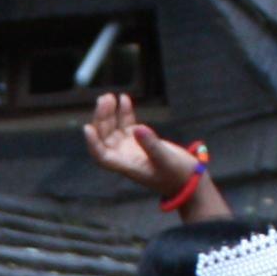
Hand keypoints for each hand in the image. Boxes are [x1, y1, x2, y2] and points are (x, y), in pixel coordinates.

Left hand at [81, 92, 210, 205]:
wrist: (189, 179)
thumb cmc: (178, 175)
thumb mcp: (167, 160)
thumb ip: (152, 145)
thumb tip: (138, 128)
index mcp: (127, 166)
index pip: (102, 157)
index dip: (92, 143)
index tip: (88, 128)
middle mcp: (124, 157)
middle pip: (104, 137)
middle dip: (102, 119)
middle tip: (105, 99)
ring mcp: (130, 147)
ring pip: (112, 128)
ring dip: (109, 113)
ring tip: (110, 96)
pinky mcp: (138, 139)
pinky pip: (126, 124)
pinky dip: (124, 112)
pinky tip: (123, 98)